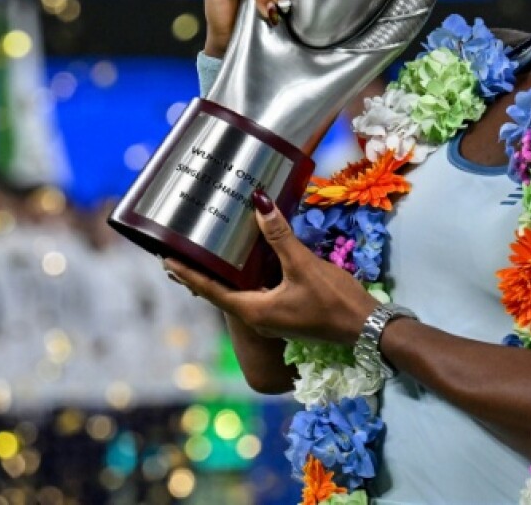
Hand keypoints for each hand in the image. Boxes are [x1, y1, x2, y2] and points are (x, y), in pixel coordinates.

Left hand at [163, 191, 376, 342]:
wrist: (365, 326)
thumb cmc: (333, 300)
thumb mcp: (303, 265)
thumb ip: (279, 235)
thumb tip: (258, 203)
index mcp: (254, 311)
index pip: (211, 290)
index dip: (187, 274)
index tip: (166, 260)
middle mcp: (257, 319)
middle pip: (221, 293)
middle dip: (200, 275)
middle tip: (179, 254)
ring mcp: (272, 319)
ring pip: (239, 294)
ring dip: (224, 276)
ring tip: (207, 255)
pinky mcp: (286, 314)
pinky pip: (257, 293)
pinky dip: (246, 278)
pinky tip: (248, 263)